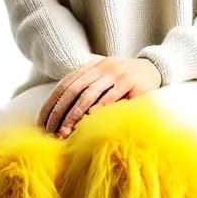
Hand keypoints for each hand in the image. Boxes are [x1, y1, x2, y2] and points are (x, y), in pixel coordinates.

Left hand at [37, 57, 161, 137]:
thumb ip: (86, 89)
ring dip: (74, 114)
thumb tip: (61, 116)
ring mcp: (116, 73)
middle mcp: (101, 67)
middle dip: (59, 112)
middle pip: (73, 90)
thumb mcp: (104, 79)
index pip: (65, 85)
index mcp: (91, 66)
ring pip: (88, 94)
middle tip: (50, 131)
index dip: (52, 103)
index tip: (42, 122)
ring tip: (65, 131)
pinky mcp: (131, 82)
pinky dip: (97, 109)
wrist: (154, 68)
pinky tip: (87, 121)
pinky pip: (110, 97)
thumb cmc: (125, 81)